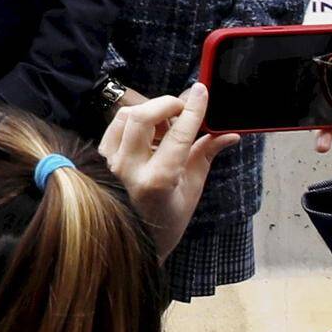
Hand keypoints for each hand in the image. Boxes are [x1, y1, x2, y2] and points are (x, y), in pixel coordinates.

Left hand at [96, 85, 213, 258]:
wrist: (135, 241)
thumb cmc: (168, 219)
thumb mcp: (193, 189)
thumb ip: (206, 154)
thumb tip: (229, 134)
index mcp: (156, 181)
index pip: (177, 134)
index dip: (193, 109)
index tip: (202, 90)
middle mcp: (128, 169)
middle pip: (143, 117)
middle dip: (167, 103)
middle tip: (185, 108)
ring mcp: (110, 164)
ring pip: (126, 117)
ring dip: (150, 111)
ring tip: (169, 123)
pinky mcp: (102, 159)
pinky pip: (115, 126)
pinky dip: (134, 120)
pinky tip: (151, 131)